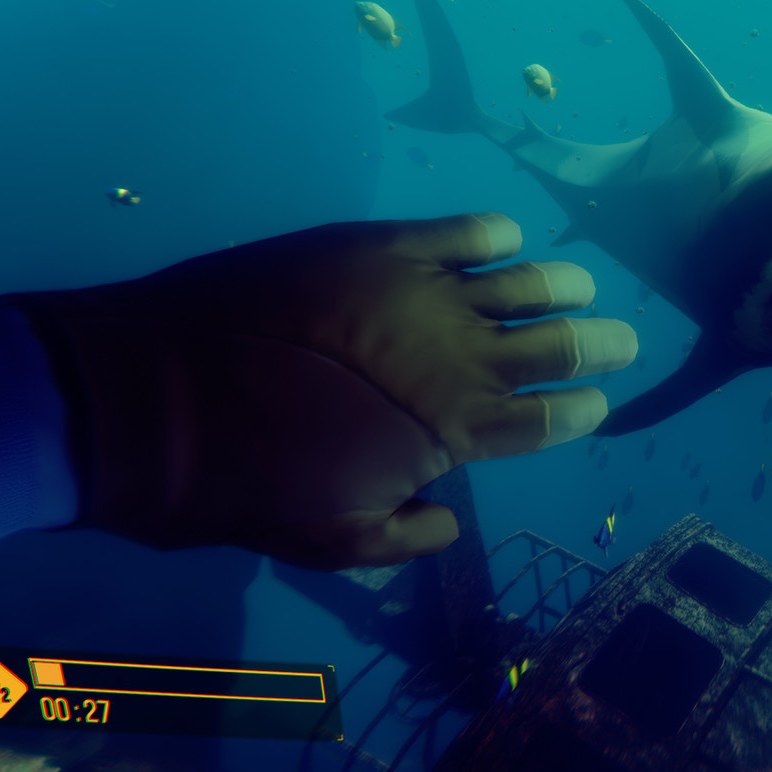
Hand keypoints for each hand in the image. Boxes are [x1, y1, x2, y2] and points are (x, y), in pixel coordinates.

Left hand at [9, 213, 636, 569]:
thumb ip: (400, 535)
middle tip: (620, 340)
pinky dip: (495, 234)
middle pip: (562, 343)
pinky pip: (463, 229)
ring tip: (576, 285)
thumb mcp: (326, 542)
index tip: (596, 403)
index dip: (584, 407)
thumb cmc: (238, 488)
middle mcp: (459, 356)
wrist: (151, 402)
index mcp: (454, 433)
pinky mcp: (378, 245)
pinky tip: (504, 239)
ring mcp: (423, 292)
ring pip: (529, 278)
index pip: (551, 417)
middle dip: (601, 343)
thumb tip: (449, 515)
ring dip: (564, 285)